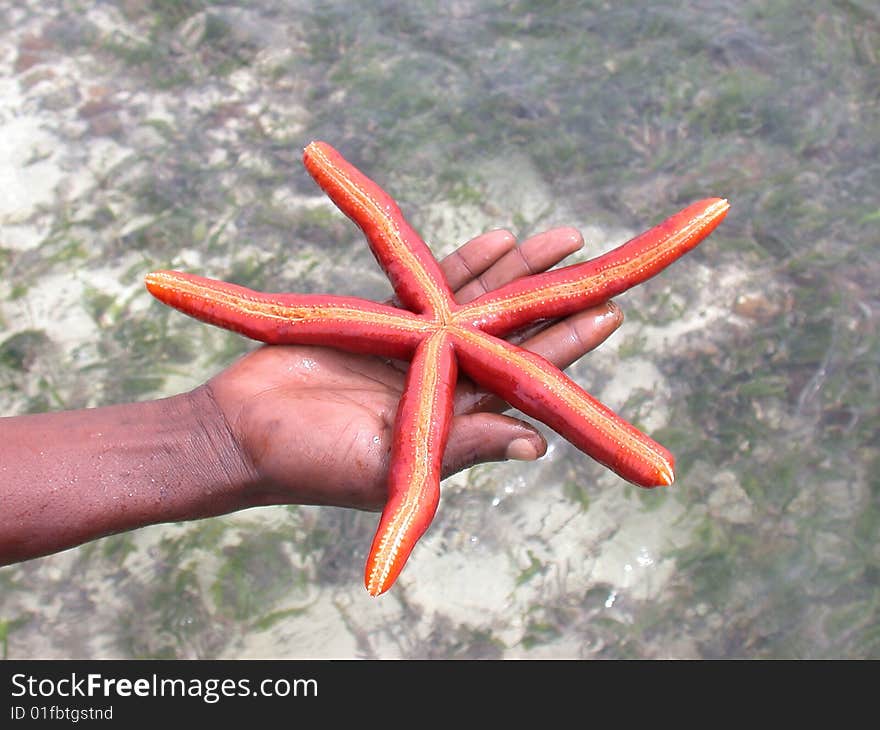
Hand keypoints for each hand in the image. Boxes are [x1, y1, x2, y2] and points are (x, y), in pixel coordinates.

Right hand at [206, 227, 623, 511]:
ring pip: (480, 302)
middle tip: (600, 266)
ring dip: (520, 272)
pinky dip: (463, 263)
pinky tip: (498, 239)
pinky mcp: (382, 322)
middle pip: (514, 335)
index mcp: (455, 422)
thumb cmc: (307, 463)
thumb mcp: (386, 466)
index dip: (568, 347)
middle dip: (557, 300)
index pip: (526, 381)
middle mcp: (445, 383)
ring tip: (564, 238)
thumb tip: (536, 444)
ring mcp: (416, 349)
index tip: (610, 314)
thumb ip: (459, 448)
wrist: (240, 432)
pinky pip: (431, 285)